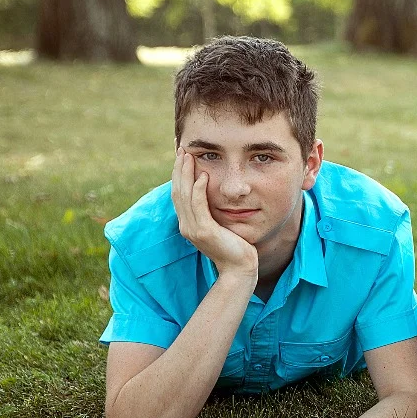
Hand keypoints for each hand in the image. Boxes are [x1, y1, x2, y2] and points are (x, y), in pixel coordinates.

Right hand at [172, 149, 257, 276]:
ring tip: (189, 156)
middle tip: (181, 148)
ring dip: (186, 174)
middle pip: (177, 191)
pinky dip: (199, 190)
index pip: (178, 193)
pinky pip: (198, 206)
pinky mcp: (204, 231)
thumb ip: (212, 211)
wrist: (239, 268)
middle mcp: (186, 225)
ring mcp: (192, 229)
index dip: (178, 173)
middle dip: (179, 168)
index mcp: (188, 222)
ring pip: (184, 195)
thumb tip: (214, 193)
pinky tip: (203, 176)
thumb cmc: (234, 247)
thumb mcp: (220, 225)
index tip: (182, 155)